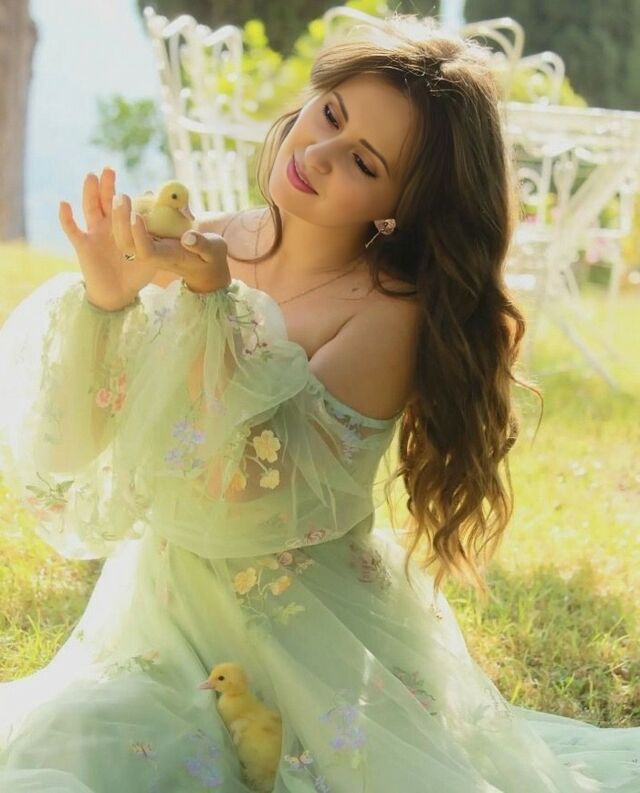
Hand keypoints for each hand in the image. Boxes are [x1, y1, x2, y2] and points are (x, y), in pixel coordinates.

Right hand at [59, 168, 157, 310]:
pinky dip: (66, 218)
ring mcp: (94, 234)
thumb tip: (174, 217)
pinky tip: (64, 204)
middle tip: (109, 169)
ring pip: (90, 209)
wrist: (118, 293)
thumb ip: (160, 234)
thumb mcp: (152, 252)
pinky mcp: (83, 246)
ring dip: (90, 193)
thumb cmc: (136, 272)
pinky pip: (72, 230)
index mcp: (121, 224)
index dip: (120, 188)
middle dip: (107, 185)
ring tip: (92, 176)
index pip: (119, 202)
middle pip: (105, 201)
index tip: (123, 174)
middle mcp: (106, 226)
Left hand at [110, 193, 230, 294]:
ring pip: (124, 237)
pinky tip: (126, 198)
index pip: (146, 251)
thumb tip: (188, 238)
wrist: (203, 266)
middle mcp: (152, 255)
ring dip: (118, 217)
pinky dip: (124, 214)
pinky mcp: (146, 240)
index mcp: (167, 258)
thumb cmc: (211, 257)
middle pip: (128, 244)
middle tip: (121, 197)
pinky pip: (129, 228)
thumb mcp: (213, 251)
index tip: (137, 214)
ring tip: (120, 195)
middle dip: (121, 221)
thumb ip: (202, 245)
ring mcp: (147, 248)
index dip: (138, 235)